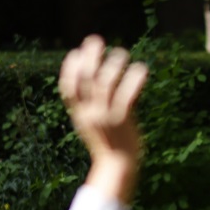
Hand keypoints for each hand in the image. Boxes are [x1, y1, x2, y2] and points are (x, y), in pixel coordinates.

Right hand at [59, 35, 147, 202]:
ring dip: (113, 64)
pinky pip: (128, 95)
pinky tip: (141, 68)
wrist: (117, 169)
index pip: (68, 89)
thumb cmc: (107, 146)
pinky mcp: (123, 120)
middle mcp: (90, 114)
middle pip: (85, 80)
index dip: (69, 69)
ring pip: (105, 84)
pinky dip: (134, 79)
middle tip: (95, 40)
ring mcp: (106, 117)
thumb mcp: (91, 127)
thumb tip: (94, 86)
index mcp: (80, 116)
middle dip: (89, 57)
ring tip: (121, 52)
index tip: (75, 53)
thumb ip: (90, 108)